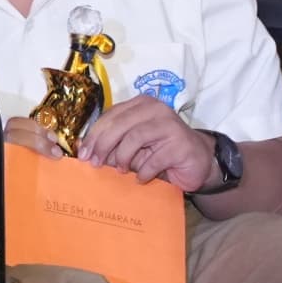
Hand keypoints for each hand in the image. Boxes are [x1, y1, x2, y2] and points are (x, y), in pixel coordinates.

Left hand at [72, 96, 215, 192]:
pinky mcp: (180, 144)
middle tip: (95, 163)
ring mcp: (170, 125)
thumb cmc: (161, 151)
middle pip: (119, 124)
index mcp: (141, 104)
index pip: (111, 115)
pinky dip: (143, 172)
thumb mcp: (134, 145)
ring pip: (134, 138)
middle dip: (103, 145)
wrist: (197, 160)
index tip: (83, 154)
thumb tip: (86, 150)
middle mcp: (156, 109)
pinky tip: (142, 178)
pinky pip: (153, 159)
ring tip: (121, 170)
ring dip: (123, 158)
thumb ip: (113, 143)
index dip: (94, 134)